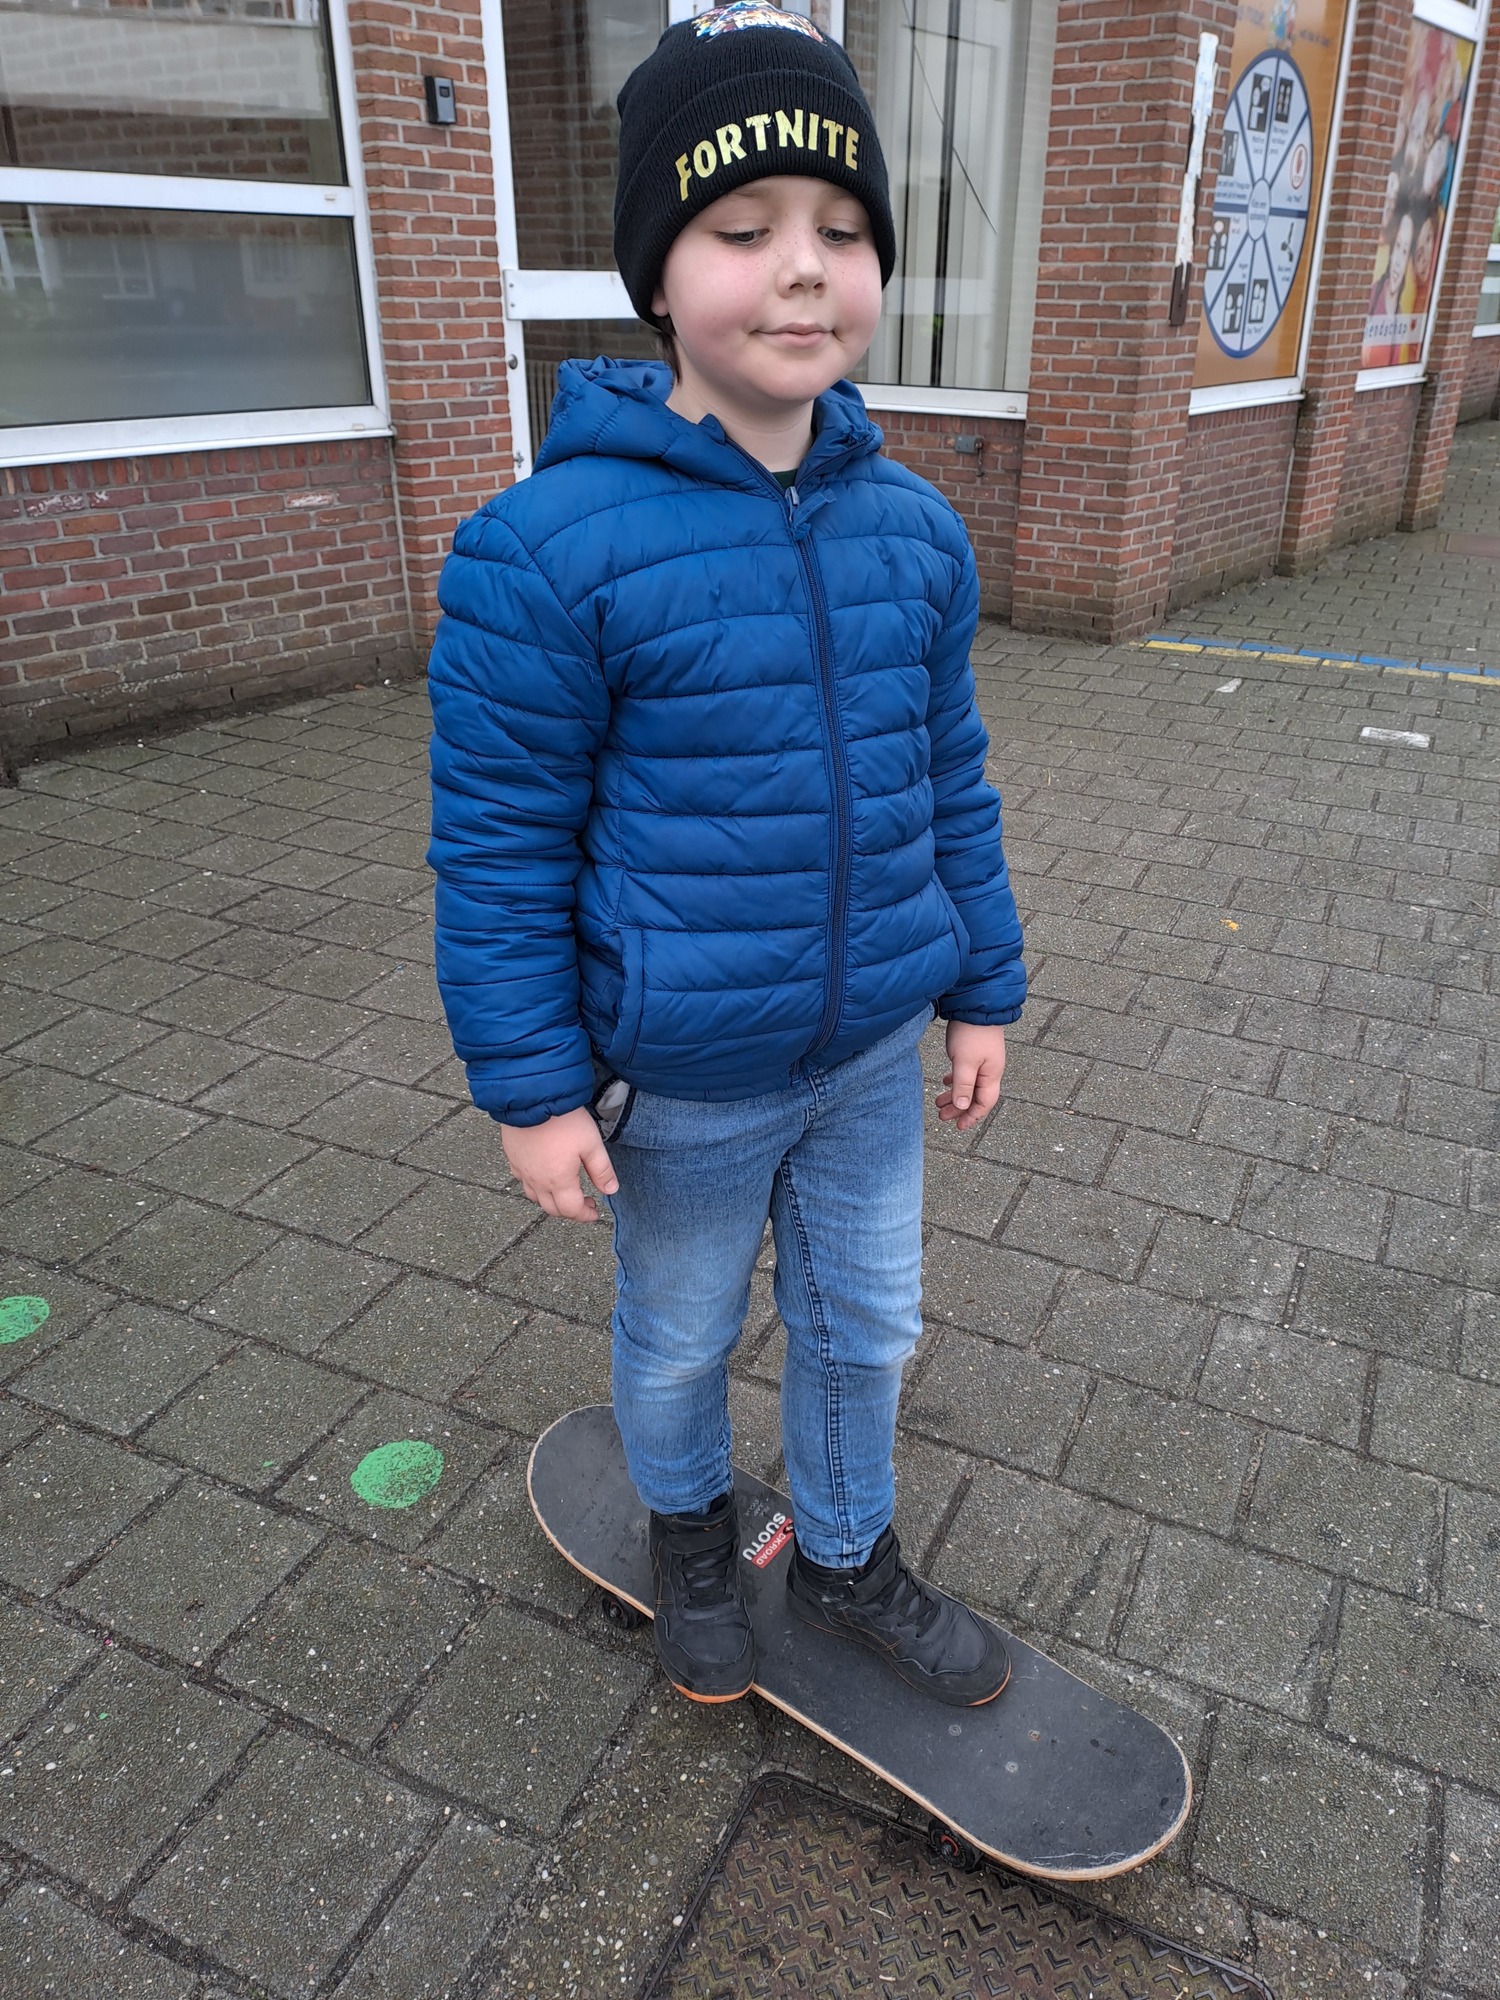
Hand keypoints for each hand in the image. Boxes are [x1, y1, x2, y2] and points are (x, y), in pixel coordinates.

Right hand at [501, 1107, 618, 1222]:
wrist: (531, 1099)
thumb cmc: (563, 1120)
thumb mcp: (591, 1144)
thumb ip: (602, 1170)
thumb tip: (611, 1190)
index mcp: (559, 1181)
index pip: (571, 1210)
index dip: (585, 1215)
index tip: (595, 1213)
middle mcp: (537, 1181)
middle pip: (552, 1209)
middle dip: (570, 1211)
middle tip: (584, 1202)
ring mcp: (522, 1170)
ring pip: (535, 1197)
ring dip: (551, 1200)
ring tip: (564, 1190)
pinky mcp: (513, 1158)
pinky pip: (522, 1181)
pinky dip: (534, 1185)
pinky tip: (542, 1175)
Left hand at [936, 1020, 1005, 1130]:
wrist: (976, 1005)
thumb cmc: (971, 1033)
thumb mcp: (965, 1062)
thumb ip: (963, 1085)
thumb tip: (962, 1107)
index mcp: (991, 1075)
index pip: (984, 1103)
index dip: (971, 1116)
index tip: (958, 1126)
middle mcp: (990, 1070)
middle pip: (975, 1096)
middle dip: (959, 1108)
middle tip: (941, 1116)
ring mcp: (983, 1060)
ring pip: (969, 1085)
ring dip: (955, 1095)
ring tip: (938, 1101)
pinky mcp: (975, 1051)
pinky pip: (966, 1073)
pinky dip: (956, 1080)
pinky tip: (946, 1080)